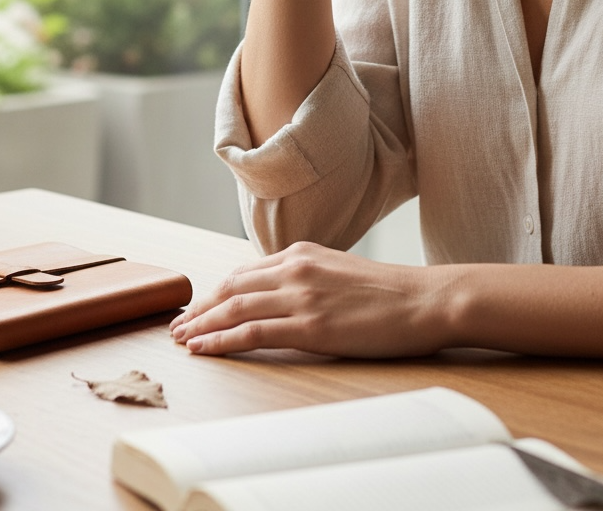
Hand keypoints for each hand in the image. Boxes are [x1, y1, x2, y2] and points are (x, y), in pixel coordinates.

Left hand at [170, 242, 451, 357]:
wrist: (425, 299)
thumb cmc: (391, 291)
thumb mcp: (340, 271)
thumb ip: (308, 277)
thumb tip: (283, 294)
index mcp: (302, 252)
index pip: (244, 272)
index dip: (215, 291)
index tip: (197, 307)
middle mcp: (295, 268)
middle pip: (231, 288)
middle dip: (199, 308)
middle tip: (177, 325)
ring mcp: (301, 296)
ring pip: (234, 309)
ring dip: (201, 325)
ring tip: (181, 339)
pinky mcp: (309, 325)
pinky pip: (251, 333)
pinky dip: (221, 341)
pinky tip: (204, 349)